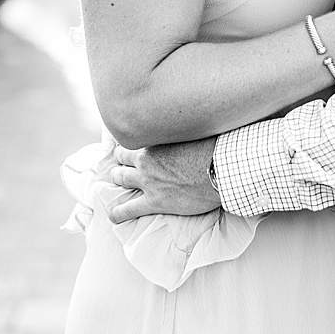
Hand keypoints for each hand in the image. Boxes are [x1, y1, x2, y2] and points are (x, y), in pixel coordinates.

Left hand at [103, 137, 219, 221]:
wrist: (222, 171)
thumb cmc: (214, 147)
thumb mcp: (194, 130)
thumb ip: (182, 128)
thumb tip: (193, 118)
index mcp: (154, 141)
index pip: (132, 138)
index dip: (131, 142)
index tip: (132, 145)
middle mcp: (146, 160)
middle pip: (121, 159)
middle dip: (121, 161)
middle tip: (122, 163)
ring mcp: (148, 182)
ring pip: (120, 178)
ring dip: (117, 179)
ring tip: (117, 181)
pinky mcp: (155, 202)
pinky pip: (128, 209)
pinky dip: (118, 213)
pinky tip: (113, 215)